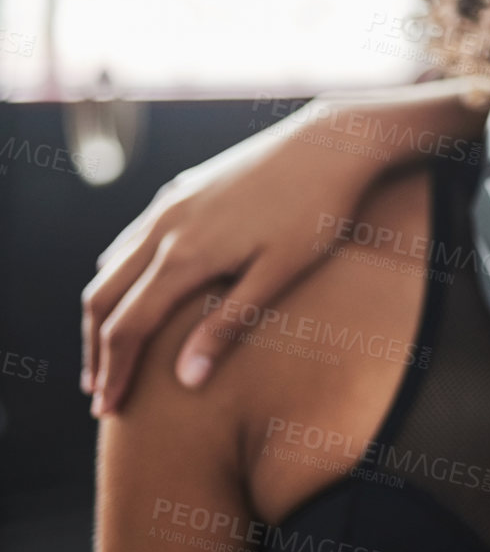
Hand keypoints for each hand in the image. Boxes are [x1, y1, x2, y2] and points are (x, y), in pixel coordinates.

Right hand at [81, 99, 373, 414]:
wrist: (331, 142)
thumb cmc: (316, 211)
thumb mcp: (280, 273)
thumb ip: (229, 324)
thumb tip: (186, 378)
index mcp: (184, 255)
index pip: (127, 327)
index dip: (114, 372)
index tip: (109, 409)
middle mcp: (164, 227)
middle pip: (102, 298)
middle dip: (95, 349)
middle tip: (99, 392)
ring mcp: (170, 204)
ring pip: (111, 265)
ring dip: (104, 311)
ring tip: (111, 350)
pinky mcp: (183, 189)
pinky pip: (132, 237)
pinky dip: (119, 274)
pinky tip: (135, 290)